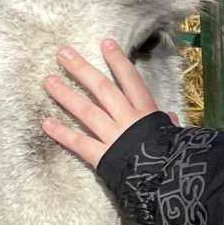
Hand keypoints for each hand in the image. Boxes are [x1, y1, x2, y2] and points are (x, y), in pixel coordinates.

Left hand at [41, 40, 169, 170]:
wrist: (170, 181)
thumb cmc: (177, 157)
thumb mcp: (176, 135)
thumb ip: (168, 124)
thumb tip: (169, 117)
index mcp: (147, 112)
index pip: (131, 80)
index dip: (117, 61)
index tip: (105, 43)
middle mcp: (127, 119)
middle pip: (102, 88)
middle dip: (81, 69)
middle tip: (62, 53)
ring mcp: (113, 136)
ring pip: (86, 110)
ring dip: (66, 94)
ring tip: (48, 80)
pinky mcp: (102, 156)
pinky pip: (79, 143)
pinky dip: (62, 133)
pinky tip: (46, 123)